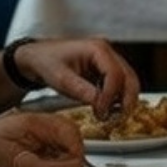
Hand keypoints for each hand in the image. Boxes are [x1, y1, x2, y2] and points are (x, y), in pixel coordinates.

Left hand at [13, 37, 141, 116]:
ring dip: (124, 100)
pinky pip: (119, 84)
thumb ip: (81, 90)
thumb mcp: (61, 79)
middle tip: (117, 118)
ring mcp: (108, 60)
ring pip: (128, 81)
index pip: (115, 74)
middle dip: (126, 99)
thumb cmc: (46, 62)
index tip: (101, 112)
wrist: (37, 58)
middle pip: (129, 77)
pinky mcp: (105, 69)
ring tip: (112, 116)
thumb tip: (100, 104)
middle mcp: (107, 52)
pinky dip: (117, 98)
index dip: (111, 96)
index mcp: (97, 49)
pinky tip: (108, 109)